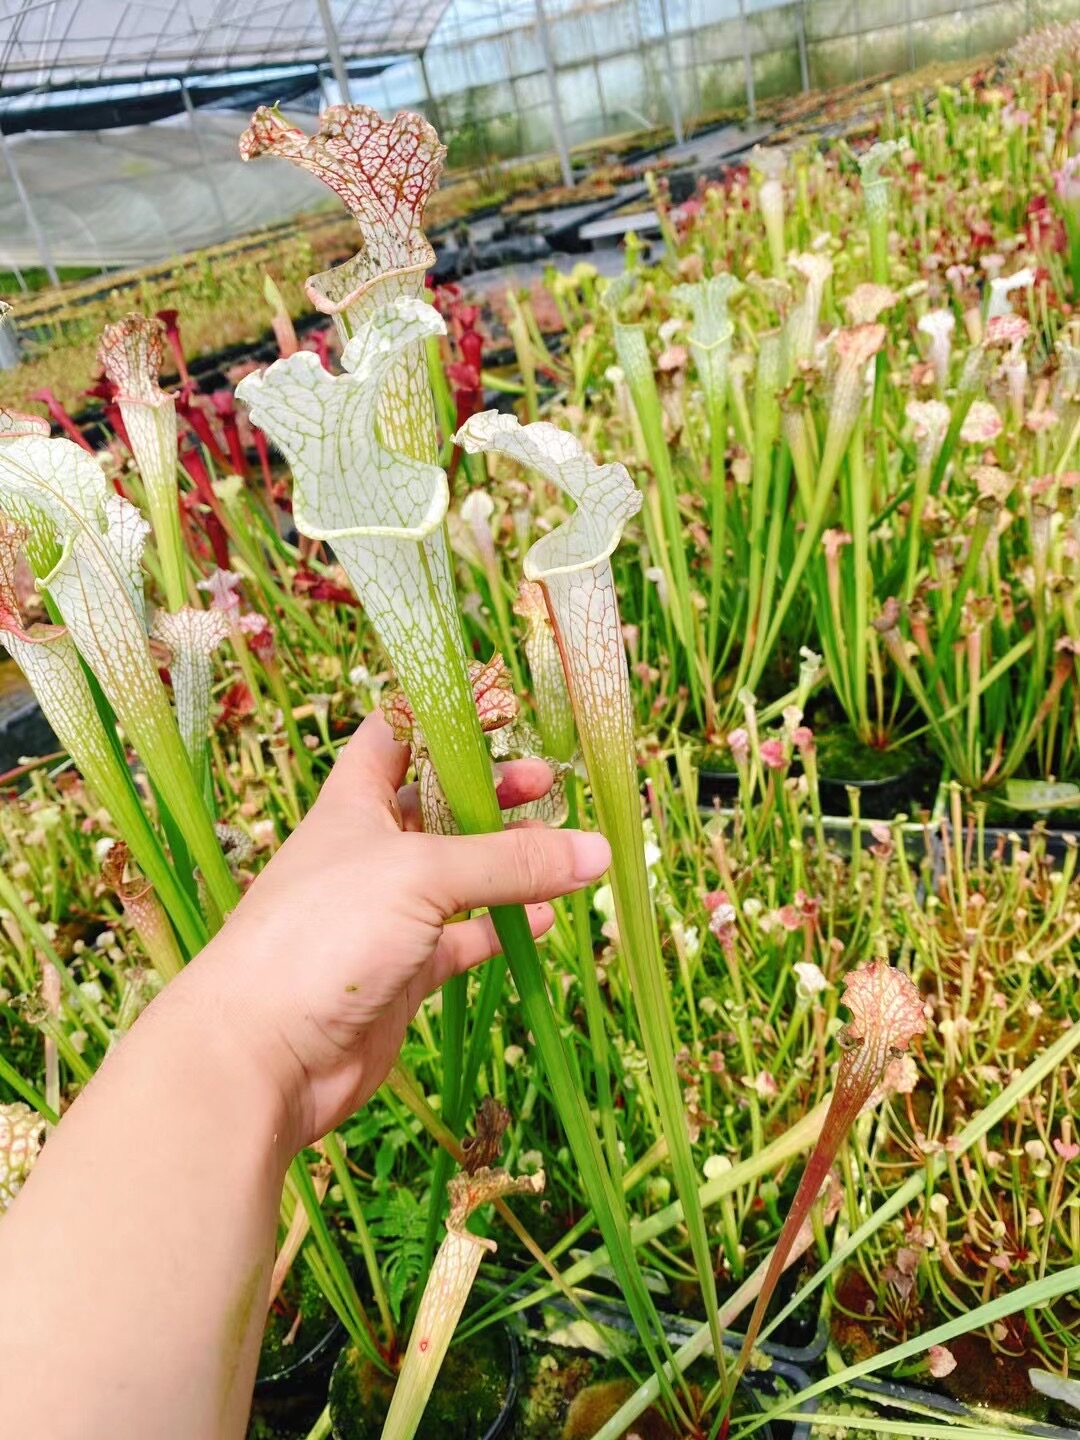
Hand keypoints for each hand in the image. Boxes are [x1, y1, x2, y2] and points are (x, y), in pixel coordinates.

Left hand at [173, 712, 609, 1149]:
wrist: (261, 1053)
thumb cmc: (324, 933)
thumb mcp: (422, 874)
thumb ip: (509, 862)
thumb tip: (598, 850)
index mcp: (352, 803)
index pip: (395, 738)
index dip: (440, 720)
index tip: (501, 716)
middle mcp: (368, 851)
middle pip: (438, 805)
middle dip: (492, 792)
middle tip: (548, 786)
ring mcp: (384, 913)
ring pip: (457, 875)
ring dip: (507, 863)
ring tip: (562, 856)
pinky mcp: (402, 971)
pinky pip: (462, 938)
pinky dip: (500, 927)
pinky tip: (542, 922)